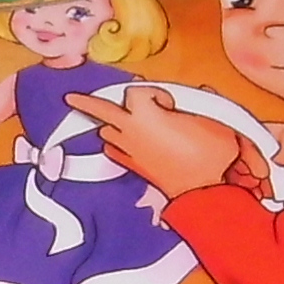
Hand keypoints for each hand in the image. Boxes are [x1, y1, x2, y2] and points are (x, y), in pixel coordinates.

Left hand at [66, 84, 249, 195]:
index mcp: (147, 114)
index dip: (152, 92)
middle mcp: (131, 131)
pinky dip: (115, 145)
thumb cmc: (209, 156)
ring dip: (110, 124)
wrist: (205, 192)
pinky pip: (114, 152)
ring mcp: (130, 150)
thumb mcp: (212, 120)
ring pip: (106, 132)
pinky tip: (120, 144)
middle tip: (70, 97)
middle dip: (86, 103)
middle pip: (101, 110)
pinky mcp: (134, 167)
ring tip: (114, 121)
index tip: (168, 102)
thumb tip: (202, 90)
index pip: (135, 91)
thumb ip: (203, 102)